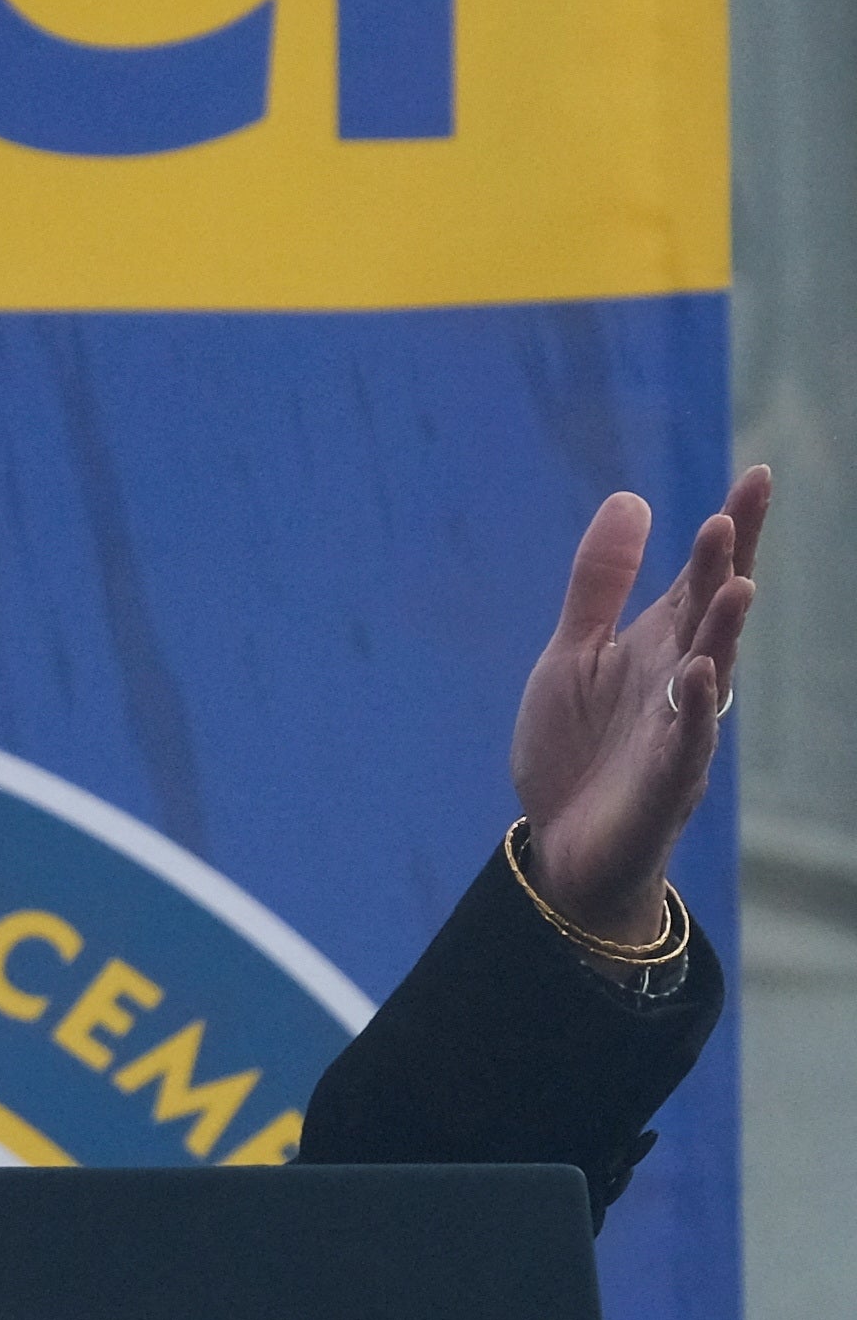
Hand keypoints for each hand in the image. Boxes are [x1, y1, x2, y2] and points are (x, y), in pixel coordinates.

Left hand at [509, 467, 769, 943]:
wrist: (563, 845)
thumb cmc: (577, 746)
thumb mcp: (574, 650)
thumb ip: (600, 581)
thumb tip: (632, 496)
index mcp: (658, 645)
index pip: (700, 578)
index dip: (729, 529)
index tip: (757, 473)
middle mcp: (678, 680)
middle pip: (709, 615)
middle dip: (724, 566)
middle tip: (733, 513)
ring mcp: (675, 731)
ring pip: (709, 673)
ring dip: (722, 630)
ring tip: (736, 583)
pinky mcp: (662, 782)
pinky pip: (684, 742)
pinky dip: (694, 709)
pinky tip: (700, 674)